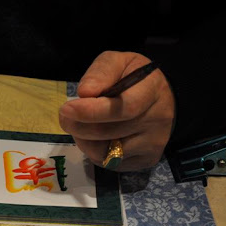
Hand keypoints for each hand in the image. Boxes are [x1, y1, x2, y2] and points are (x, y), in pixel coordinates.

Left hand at [59, 51, 174, 170]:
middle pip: (109, 132)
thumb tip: (85, 92)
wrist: (160, 99)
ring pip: (106, 152)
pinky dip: (95, 152)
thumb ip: (101, 72)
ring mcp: (154, 143)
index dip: (92, 111)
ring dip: (84, 140)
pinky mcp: (146, 160)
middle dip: (78, 126)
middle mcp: (158, 120)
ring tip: (80, 126)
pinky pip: (110, 164)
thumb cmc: (133, 78)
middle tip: (64, 116)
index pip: (124, 107)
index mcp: (152, 90)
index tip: (68, 108)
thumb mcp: (118, 62)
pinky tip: (96, 138)